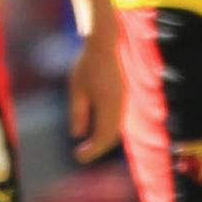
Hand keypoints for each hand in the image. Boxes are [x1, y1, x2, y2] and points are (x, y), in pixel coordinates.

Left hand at [67, 33, 123, 161]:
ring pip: (116, 129)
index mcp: (108, 106)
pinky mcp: (123, 97)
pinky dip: (108, 129)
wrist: (105, 45)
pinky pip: (118, 120)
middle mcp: (120, 106)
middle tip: (81, 154)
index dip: (91, 151)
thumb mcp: (77, 90)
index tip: (78, 156)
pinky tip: (97, 130)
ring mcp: (123, 101)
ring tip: (88, 145)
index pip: (102, 137)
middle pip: (111, 137)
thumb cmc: (87, 66)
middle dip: (97, 148)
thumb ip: (78, 113)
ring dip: (103, 140)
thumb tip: (78, 135)